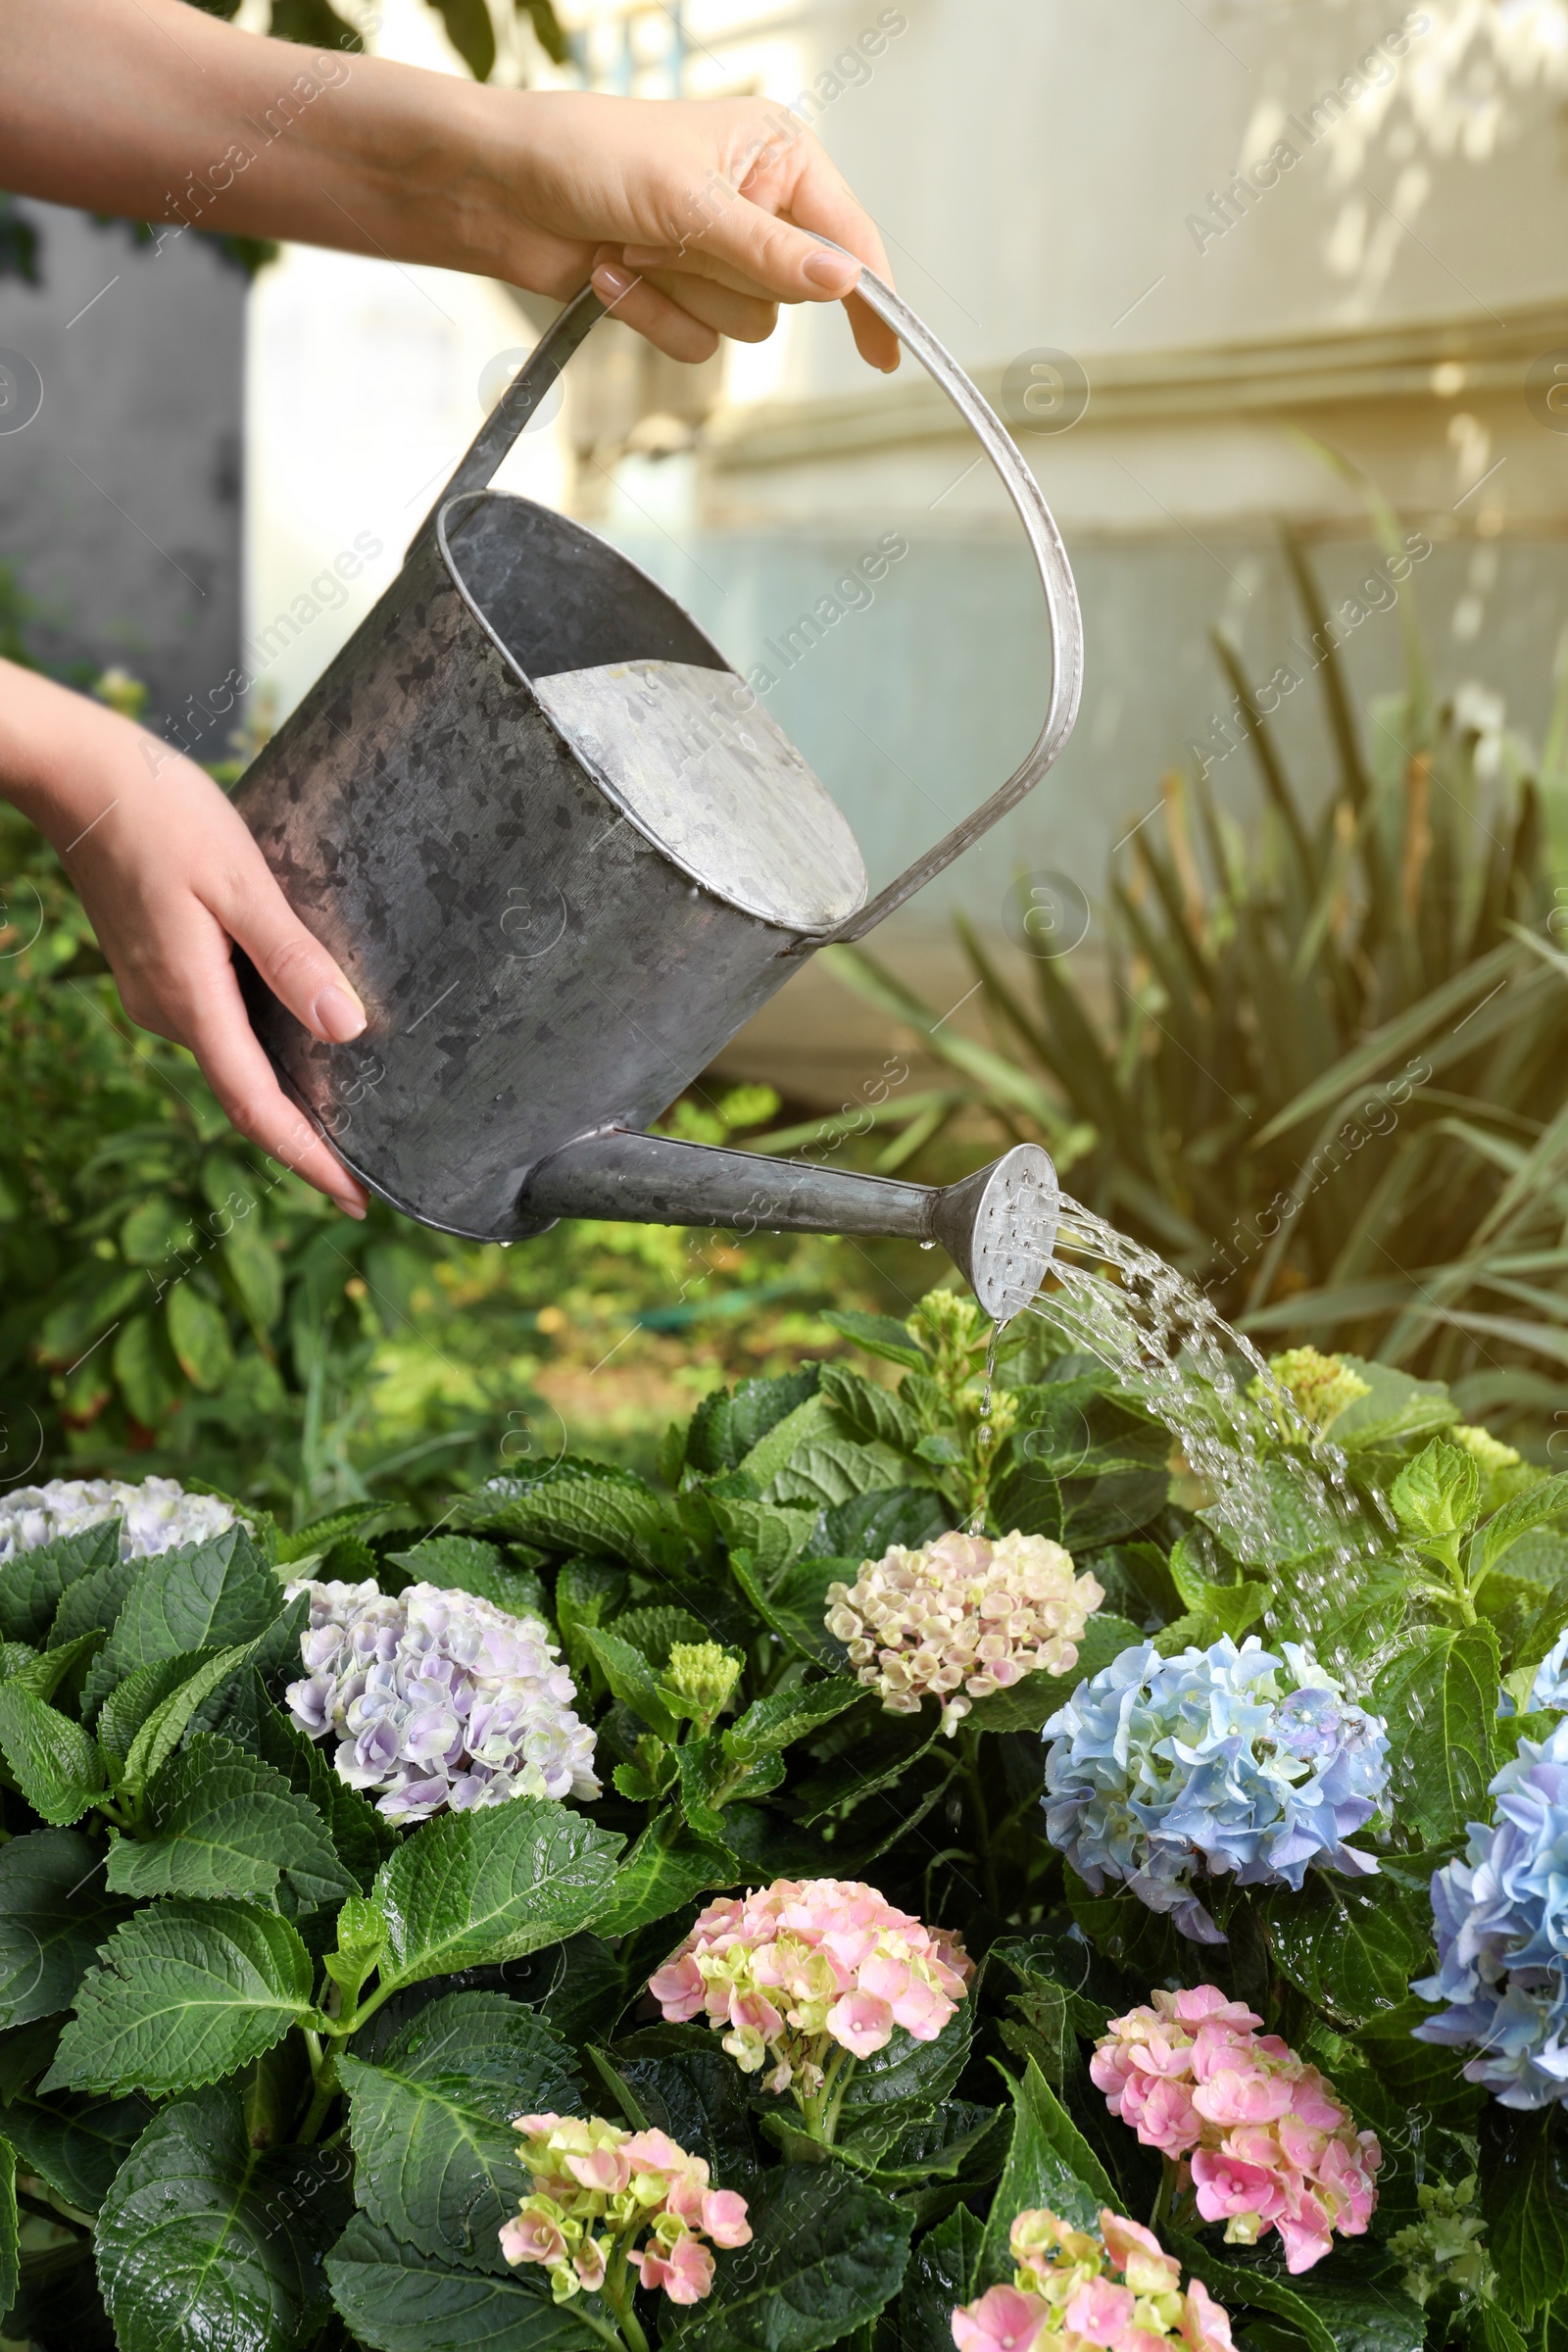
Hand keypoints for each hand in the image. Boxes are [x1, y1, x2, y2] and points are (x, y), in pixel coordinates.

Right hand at [0, 662, 368, 1216]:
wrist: (79, 776)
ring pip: (233, 1060)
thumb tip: (347, 1031)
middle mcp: (169, 1012)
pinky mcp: (158, 968)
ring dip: (287, 1092)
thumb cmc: (163, 815)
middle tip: (373, 1170)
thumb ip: (293, 958)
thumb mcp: (241, 883)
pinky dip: (265, 1048)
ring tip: (352, 1114)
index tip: (358, 1201)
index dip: (310, 1161)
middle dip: (307, 1138)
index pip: (258, 1108)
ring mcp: (158, 994)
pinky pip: (220, 1026)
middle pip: (248, 1096)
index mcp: (192, 1002)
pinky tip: (304, 1041)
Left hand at [479, 91, 900, 369]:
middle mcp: (755, 206)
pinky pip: (697, 343)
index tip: (888, 350)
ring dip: (683, 294)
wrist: (499, 188)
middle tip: (672, 235)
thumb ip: (772, 251)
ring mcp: (715, 255)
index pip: (847, 237)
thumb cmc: (586, 156)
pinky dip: (651, 315)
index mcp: (775, 156)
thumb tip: (845, 283)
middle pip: (792, 293)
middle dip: (728, 275)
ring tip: (633, 245)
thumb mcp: (690, 201)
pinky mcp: (677, 295)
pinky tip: (611, 269)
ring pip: (745, 325)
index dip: (870, 294)